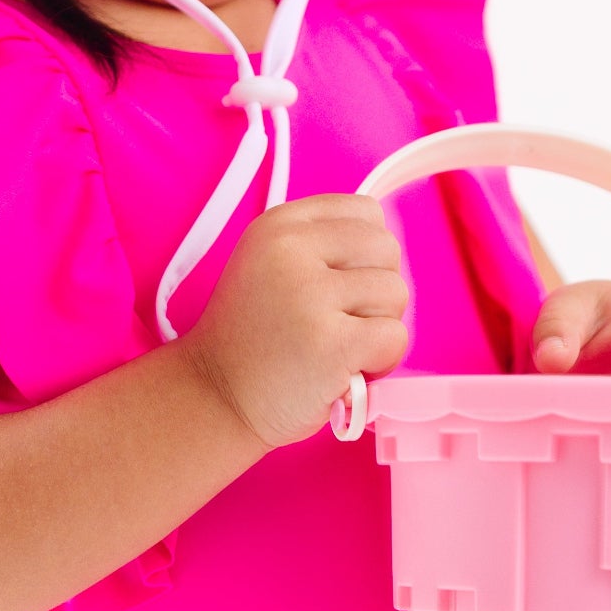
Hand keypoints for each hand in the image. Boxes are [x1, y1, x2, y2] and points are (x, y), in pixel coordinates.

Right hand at [177, 194, 409, 451]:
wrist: (215, 399)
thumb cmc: (256, 339)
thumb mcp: (273, 266)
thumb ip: (325, 247)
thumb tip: (391, 253)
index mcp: (280, 225)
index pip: (366, 212)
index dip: (366, 254)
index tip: (338, 287)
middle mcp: (291, 249)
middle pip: (386, 249)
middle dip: (377, 290)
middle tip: (338, 323)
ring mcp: (309, 294)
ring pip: (395, 293)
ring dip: (378, 328)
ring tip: (336, 348)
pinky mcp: (331, 342)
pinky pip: (395, 336)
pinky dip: (381, 361)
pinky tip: (344, 370)